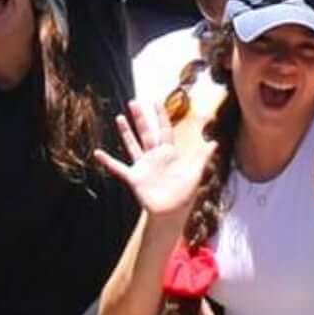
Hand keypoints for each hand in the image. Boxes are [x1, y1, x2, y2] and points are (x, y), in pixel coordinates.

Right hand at [95, 99, 213, 218]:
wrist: (171, 213)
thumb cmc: (184, 194)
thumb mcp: (195, 172)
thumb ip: (202, 157)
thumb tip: (215, 142)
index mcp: (168, 153)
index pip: (163, 130)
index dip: (160, 116)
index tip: (155, 101)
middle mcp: (154, 157)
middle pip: (146, 132)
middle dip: (140, 118)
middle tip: (133, 102)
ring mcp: (143, 166)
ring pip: (132, 144)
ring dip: (126, 132)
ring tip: (119, 117)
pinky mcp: (134, 177)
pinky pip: (118, 167)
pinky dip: (108, 161)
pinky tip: (97, 153)